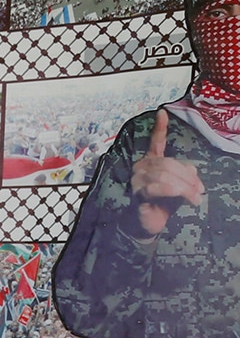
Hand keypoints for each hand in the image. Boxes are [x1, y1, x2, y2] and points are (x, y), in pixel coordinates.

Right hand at [131, 110, 205, 235]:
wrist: (149, 225)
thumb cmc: (163, 204)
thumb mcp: (180, 185)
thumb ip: (186, 175)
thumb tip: (193, 175)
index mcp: (151, 161)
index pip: (156, 142)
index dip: (159, 128)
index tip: (162, 112)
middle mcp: (141, 167)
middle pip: (169, 164)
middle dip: (188, 178)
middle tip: (200, 190)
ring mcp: (137, 180)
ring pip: (165, 176)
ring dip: (185, 187)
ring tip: (195, 198)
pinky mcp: (137, 194)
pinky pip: (158, 188)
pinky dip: (175, 192)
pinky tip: (185, 198)